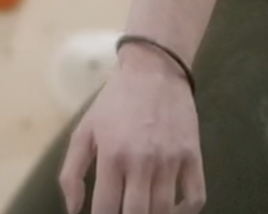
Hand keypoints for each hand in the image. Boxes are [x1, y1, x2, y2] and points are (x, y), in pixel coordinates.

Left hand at [60, 48, 204, 213]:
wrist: (154, 69)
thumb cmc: (114, 102)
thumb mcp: (84, 131)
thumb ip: (72, 172)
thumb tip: (73, 209)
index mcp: (112, 156)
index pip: (107, 210)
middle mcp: (142, 162)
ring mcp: (170, 160)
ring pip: (165, 211)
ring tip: (144, 210)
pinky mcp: (192, 155)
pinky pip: (195, 197)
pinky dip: (186, 211)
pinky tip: (173, 209)